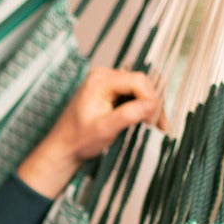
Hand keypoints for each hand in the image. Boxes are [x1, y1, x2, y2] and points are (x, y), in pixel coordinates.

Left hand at [17, 67, 166, 197]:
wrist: (62, 149)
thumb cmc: (78, 141)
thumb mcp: (104, 130)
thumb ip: (128, 115)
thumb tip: (153, 105)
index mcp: (99, 80)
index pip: (138, 81)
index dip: (151, 99)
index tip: (155, 121)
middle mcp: (104, 75)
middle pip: (141, 82)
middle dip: (154, 102)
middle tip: (161, 125)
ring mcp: (107, 81)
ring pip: (140, 87)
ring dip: (150, 104)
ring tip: (156, 124)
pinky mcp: (109, 89)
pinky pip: (132, 92)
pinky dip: (142, 105)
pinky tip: (146, 119)